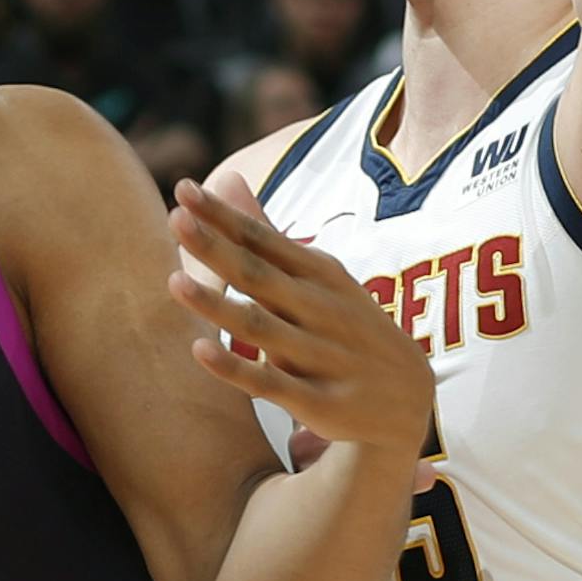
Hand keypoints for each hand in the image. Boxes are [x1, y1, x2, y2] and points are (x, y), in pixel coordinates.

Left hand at [168, 171, 432, 459]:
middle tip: (175, 218)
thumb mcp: (317, 277)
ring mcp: (321, 356)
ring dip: (218, 306)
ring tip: (174, 282)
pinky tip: (200, 351)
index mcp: (320, 274)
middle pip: (260, 276)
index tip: (184, 190)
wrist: (407, 403)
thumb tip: (228, 177)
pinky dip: (236, 369)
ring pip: (261, 328)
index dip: (224, 216)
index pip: (264, 240)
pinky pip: (271, 384)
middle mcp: (322, 309)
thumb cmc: (345, 329)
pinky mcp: (318, 402)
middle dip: (218, 248)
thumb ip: (265, 233)